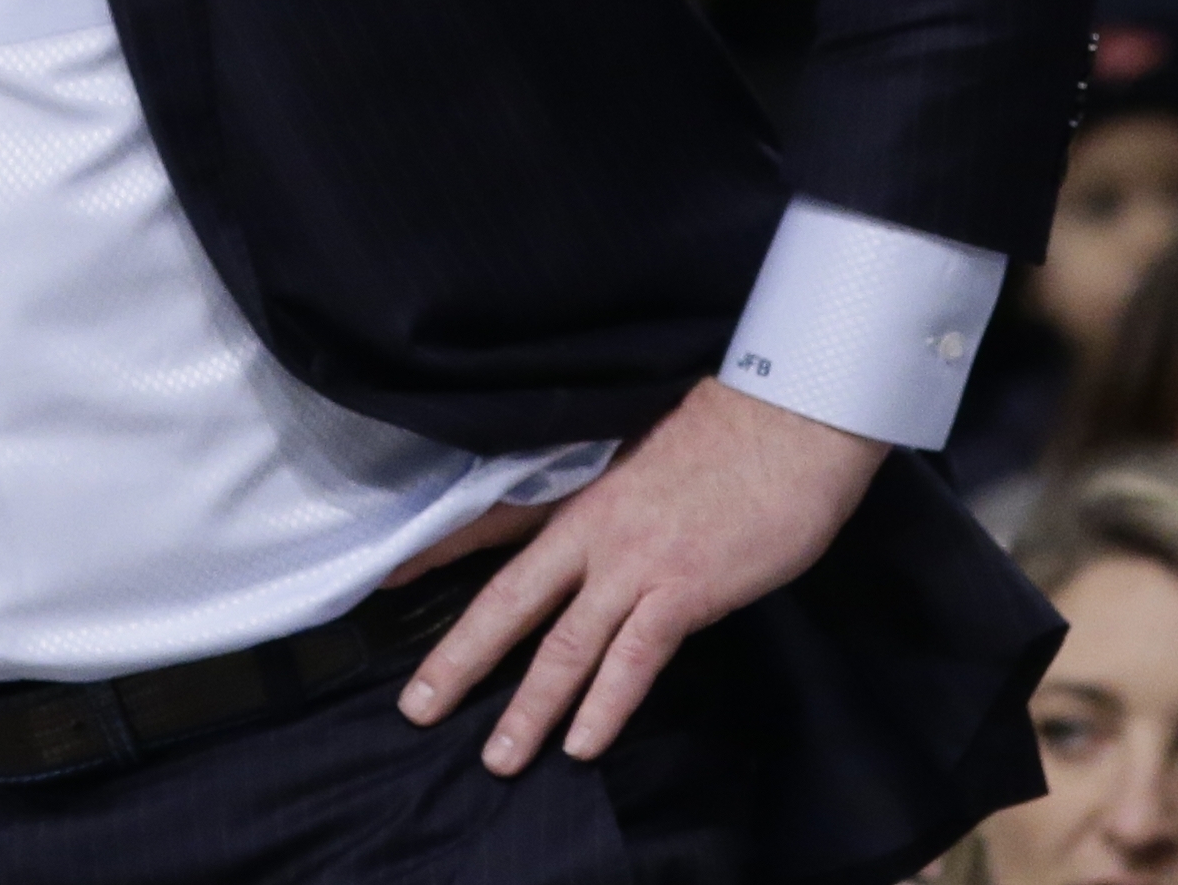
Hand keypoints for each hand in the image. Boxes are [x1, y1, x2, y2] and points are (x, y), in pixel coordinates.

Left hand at [399, 378, 886, 774]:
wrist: (791, 420)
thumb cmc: (731, 435)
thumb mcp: (648, 454)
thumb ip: (613, 496)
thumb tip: (599, 532)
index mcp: (583, 493)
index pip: (493, 522)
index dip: (437, 553)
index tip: (386, 582)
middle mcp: (593, 530)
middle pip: (507, 600)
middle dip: (459, 658)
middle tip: (417, 708)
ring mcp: (634, 562)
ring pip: (564, 645)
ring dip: (529, 707)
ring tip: (499, 757)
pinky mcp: (682, 590)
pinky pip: (632, 659)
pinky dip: (605, 706)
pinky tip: (583, 745)